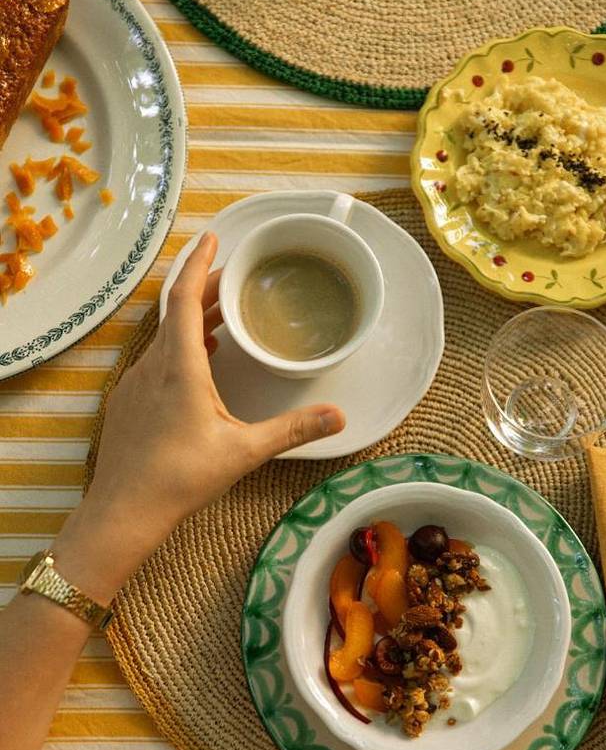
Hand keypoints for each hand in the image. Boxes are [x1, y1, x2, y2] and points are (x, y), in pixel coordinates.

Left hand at [54, 233, 344, 599]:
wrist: (123, 511)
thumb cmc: (180, 477)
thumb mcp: (243, 450)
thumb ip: (292, 430)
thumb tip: (338, 417)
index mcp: (180, 366)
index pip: (185, 298)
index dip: (199, 264)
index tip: (213, 239)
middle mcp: (152, 365)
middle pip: (176, 312)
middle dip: (203, 289)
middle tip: (233, 278)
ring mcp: (134, 383)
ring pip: (163, 337)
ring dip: (191, 320)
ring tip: (221, 316)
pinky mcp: (126, 402)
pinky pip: (154, 359)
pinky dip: (177, 347)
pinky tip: (196, 364)